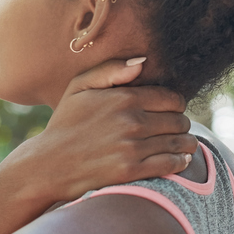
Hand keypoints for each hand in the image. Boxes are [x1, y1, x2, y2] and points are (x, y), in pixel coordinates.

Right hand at [15, 57, 197, 202]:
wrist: (47, 165)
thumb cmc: (65, 124)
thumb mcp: (79, 87)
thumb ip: (111, 70)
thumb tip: (142, 62)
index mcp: (123, 97)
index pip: (172, 99)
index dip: (176, 105)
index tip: (171, 111)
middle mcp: (131, 121)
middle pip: (179, 121)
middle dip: (181, 124)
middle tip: (177, 130)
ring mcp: (132, 147)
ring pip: (179, 142)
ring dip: (186, 144)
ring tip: (183, 145)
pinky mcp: (130, 171)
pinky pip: (170, 164)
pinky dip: (180, 162)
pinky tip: (179, 161)